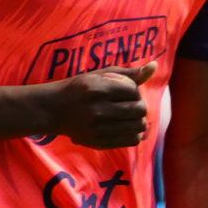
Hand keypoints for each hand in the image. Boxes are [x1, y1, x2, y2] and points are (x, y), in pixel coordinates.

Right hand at [40, 61, 155, 149]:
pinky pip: (131, 140)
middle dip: (139, 106)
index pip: (133, 90)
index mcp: (97, 89)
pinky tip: (126, 127)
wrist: (53, 110)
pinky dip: (135, 134)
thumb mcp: (99, 75)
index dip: (134, 91)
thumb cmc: (79, 89)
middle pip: (139, 110)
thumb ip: (127, 73)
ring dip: (138, 121)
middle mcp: (97, 109)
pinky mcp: (98, 141)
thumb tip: (154, 66)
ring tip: (129, 116)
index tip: (125, 92)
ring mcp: (98, 128)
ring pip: (138, 126)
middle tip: (129, 105)